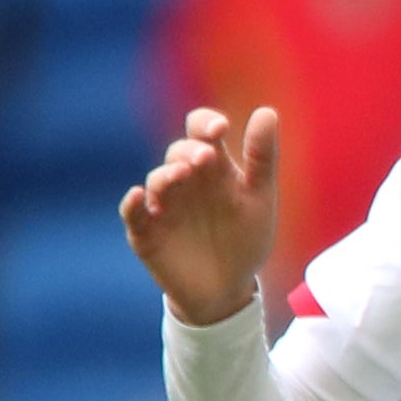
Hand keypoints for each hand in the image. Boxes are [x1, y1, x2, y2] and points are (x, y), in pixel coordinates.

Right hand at [118, 106, 279, 327]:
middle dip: (190, 152)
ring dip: (167, 175)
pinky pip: (133, 213)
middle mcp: (184, 180)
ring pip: (157, 180)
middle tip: (206, 158)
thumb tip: (267, 111)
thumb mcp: (260, 198)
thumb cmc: (245, 239)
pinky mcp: (146, 232)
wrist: (229, 289)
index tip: (220, 128)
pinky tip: (141, 196)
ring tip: (183, 174)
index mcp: (213, 167)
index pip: (201, 131)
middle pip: (178, 153)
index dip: (206, 124)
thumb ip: (262, 157)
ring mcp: (163, 205)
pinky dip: (134, 203)